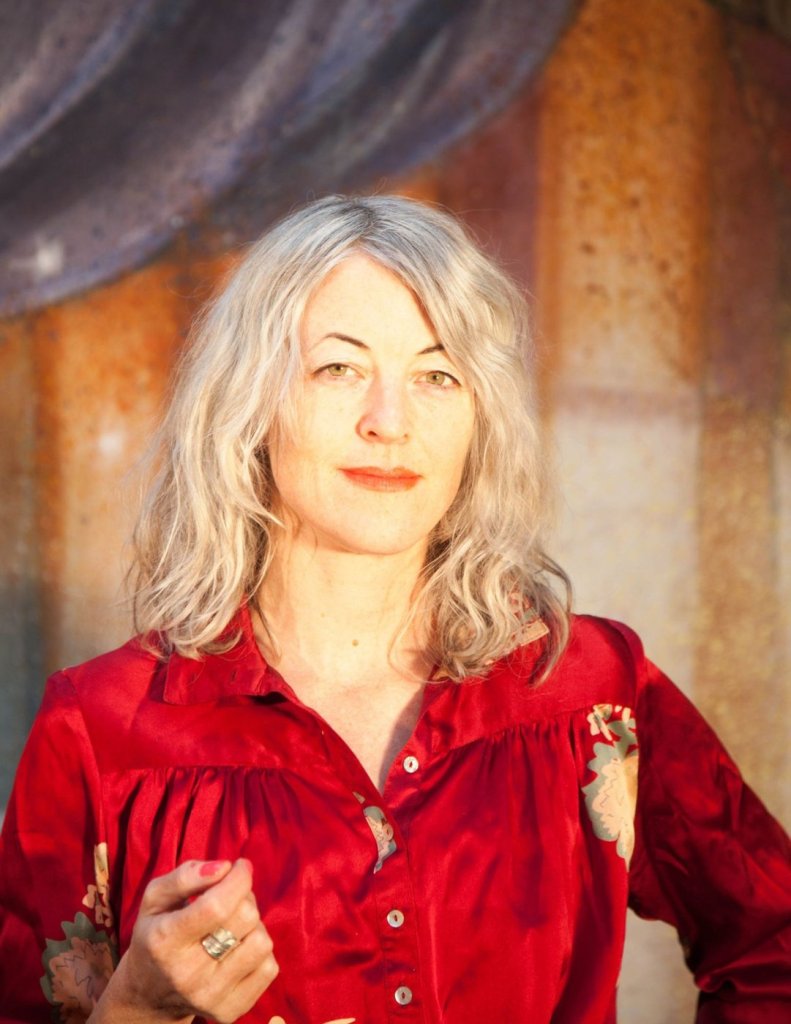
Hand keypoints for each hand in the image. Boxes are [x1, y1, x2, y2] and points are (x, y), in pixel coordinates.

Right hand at [93, 858, 277, 1023]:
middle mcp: (187, 974)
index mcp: (165, 941)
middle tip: (231, 896)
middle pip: (245, 918)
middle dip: (244, 896)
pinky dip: (259, 950)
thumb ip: (184, 876)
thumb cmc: (155, 934)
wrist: (148, 993)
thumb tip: (224, 867)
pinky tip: (239, 948)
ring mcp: (210, 997)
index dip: (238, 878)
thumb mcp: (155, 898)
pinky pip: (269, 968)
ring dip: (254, 924)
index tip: (240, 866)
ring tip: (234, 924)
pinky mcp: (229, 1011)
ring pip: (262, 943)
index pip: (217, 905)